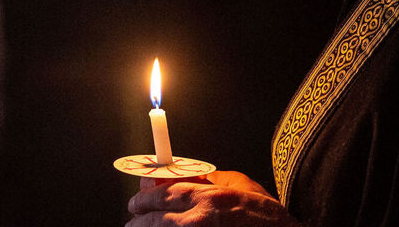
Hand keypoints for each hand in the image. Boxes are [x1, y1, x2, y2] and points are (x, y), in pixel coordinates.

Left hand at [127, 171, 299, 226]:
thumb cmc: (265, 215)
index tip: (135, 202)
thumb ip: (209, 180)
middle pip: (157, 221)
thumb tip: (182, 176)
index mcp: (209, 198)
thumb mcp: (239, 186)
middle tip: (132, 221)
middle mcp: (200, 223)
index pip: (164, 194)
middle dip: (140, 220)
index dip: (145, 198)